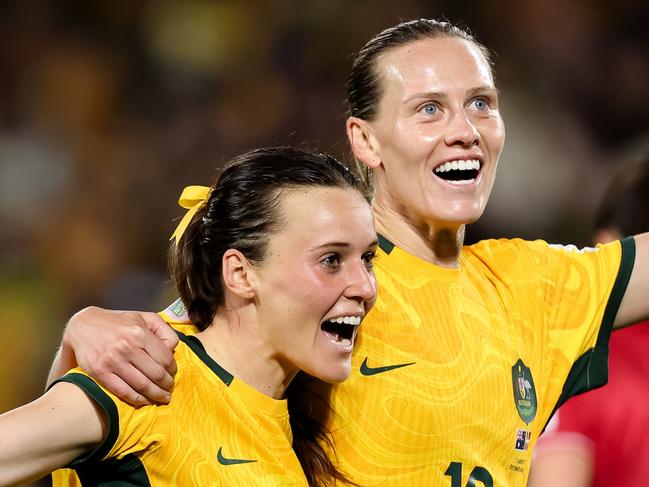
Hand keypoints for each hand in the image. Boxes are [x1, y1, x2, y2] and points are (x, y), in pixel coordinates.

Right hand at [63, 307, 178, 405]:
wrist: (83, 326)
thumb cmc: (118, 322)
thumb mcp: (144, 317)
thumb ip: (163, 330)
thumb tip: (173, 349)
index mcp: (140, 332)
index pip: (165, 357)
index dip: (173, 369)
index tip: (173, 374)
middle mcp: (127, 346)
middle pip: (156, 374)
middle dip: (167, 385)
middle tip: (170, 389)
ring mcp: (113, 361)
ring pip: (142, 385)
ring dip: (156, 395)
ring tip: (162, 398)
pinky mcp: (100, 373)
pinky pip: (123, 391)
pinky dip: (137, 399)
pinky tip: (145, 401)